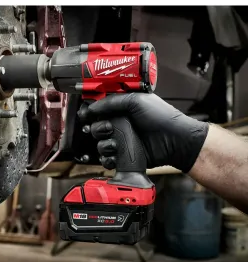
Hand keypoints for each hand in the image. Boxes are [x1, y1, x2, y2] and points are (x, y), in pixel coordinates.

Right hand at [86, 93, 209, 172]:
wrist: (175, 141)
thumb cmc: (161, 118)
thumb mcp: (136, 101)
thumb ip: (112, 102)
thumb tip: (91, 107)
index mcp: (121, 109)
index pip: (99, 110)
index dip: (91, 112)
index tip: (86, 115)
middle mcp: (119, 125)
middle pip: (96, 127)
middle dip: (98, 129)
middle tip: (109, 129)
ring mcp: (121, 141)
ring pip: (99, 144)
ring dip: (104, 145)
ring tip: (115, 144)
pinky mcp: (123, 156)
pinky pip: (107, 159)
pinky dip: (107, 159)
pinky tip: (115, 155)